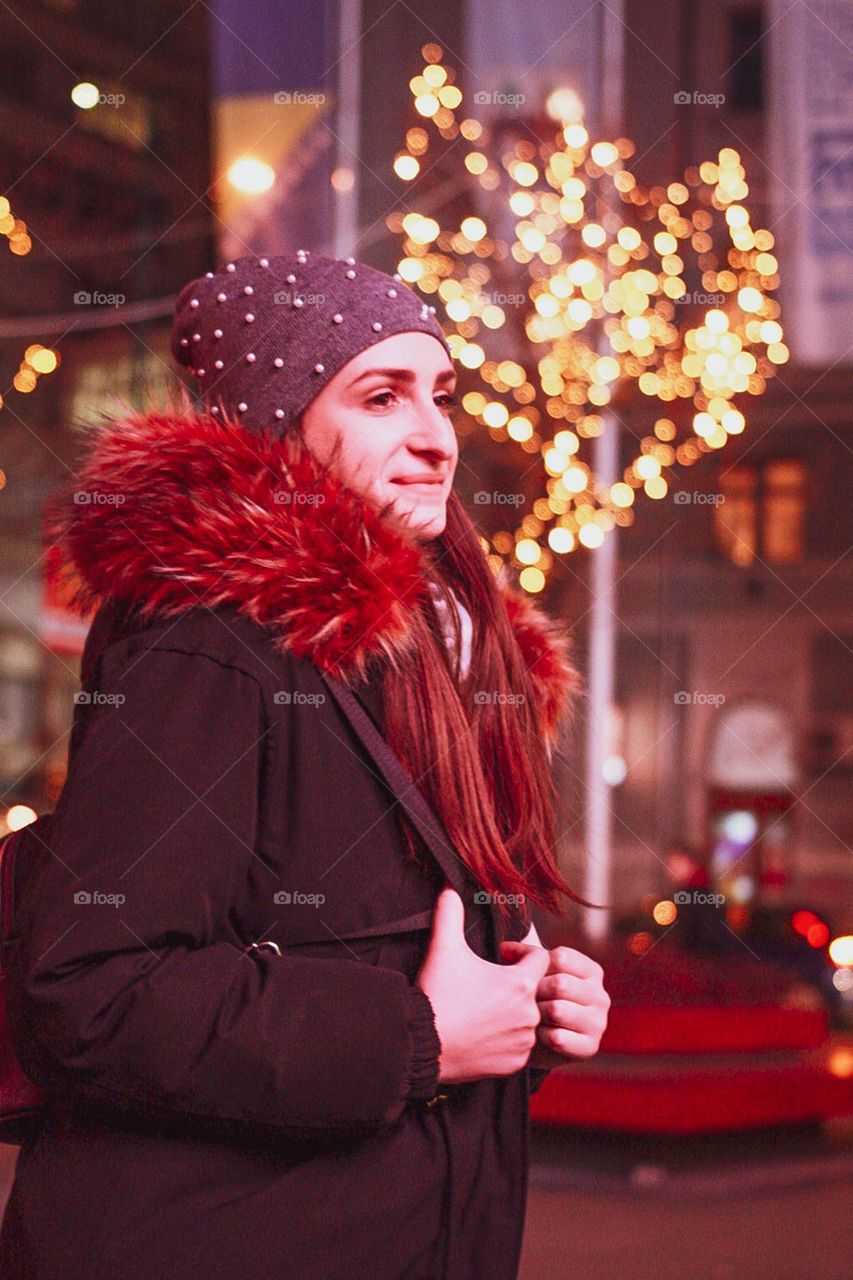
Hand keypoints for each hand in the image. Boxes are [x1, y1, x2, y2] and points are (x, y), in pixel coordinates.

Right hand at [416, 887, 549, 1083]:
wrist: (421, 1044)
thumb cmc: (436, 993)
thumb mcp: (443, 947)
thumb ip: (450, 912)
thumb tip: (449, 885)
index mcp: (521, 983)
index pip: (541, 958)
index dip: (522, 953)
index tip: (503, 956)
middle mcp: (530, 1013)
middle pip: (536, 990)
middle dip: (518, 984)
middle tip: (492, 983)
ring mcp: (524, 1041)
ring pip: (530, 1020)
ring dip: (515, 1012)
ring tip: (488, 1008)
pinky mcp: (515, 1064)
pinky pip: (521, 1047)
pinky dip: (509, 1039)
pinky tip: (486, 1032)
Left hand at [499, 925, 609, 1067]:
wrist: (540, 1043)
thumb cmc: (537, 999)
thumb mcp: (536, 973)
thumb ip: (527, 955)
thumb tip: (506, 946)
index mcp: (592, 972)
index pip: (560, 957)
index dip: (535, 965)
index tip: (521, 974)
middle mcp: (601, 996)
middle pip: (560, 984)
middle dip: (535, 992)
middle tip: (523, 1000)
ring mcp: (598, 1023)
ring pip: (558, 1010)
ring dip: (537, 1015)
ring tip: (530, 1017)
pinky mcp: (590, 1048)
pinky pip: (557, 1037)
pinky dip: (541, 1037)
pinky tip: (538, 1036)